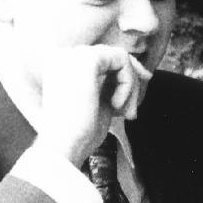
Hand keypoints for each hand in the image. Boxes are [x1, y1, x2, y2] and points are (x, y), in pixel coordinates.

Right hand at [30, 45, 150, 167]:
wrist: (64, 148)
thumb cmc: (80, 134)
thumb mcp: (99, 102)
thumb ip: (112, 84)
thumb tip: (140, 72)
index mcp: (61, 67)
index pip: (102, 59)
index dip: (125, 74)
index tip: (135, 98)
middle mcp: (63, 55)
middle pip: (113, 56)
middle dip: (130, 82)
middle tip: (130, 112)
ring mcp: (73, 55)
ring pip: (120, 57)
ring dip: (130, 86)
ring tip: (123, 112)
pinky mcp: (87, 58)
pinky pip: (122, 59)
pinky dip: (127, 83)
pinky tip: (116, 105)